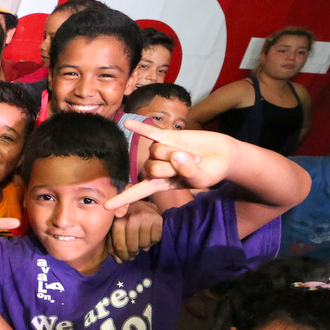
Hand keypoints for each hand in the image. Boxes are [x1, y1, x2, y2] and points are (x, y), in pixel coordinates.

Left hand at [105, 120, 235, 209]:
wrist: (223, 154)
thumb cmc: (211, 171)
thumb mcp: (202, 179)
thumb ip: (188, 172)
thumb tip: (174, 155)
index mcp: (162, 184)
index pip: (139, 192)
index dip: (123, 199)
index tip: (106, 207)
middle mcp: (157, 167)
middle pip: (151, 167)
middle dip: (171, 166)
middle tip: (193, 165)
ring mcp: (161, 151)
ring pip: (156, 151)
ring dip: (174, 152)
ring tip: (192, 154)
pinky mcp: (167, 136)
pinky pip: (149, 132)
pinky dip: (139, 127)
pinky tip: (127, 122)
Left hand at [107, 200, 162, 261]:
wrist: (143, 205)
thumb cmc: (126, 220)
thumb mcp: (116, 229)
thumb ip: (113, 244)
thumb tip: (118, 260)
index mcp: (118, 221)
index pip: (119, 245)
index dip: (122, 255)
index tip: (125, 257)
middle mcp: (131, 218)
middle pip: (132, 247)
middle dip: (133, 253)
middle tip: (134, 252)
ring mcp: (145, 218)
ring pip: (144, 244)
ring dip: (143, 247)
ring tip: (141, 243)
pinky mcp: (157, 219)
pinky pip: (155, 239)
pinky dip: (153, 241)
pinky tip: (149, 237)